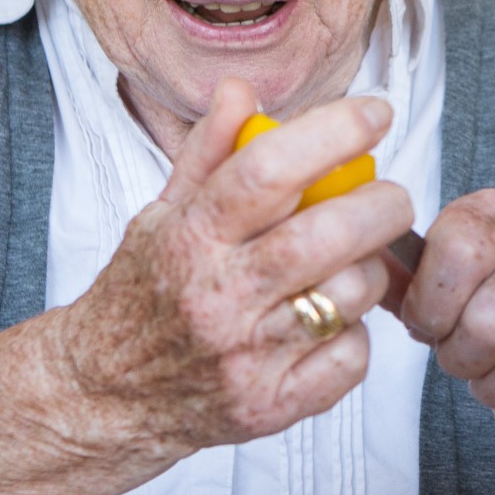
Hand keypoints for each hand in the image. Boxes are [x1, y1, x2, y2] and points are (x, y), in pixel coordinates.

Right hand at [52, 79, 415, 461]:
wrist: (103, 394)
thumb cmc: (141, 297)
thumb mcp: (161, 215)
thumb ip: (208, 153)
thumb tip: (241, 91)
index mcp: (189, 236)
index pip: (269, 169)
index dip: (334, 132)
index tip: (373, 115)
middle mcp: (216, 294)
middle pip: (324, 236)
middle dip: (379, 205)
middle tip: (391, 195)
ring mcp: (245, 355)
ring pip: (348, 296)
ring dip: (371, 269)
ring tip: (355, 260)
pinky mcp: (269, 404)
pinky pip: (350, 358)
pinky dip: (357, 334)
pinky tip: (333, 320)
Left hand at [400, 189, 494, 448]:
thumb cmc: (479, 301)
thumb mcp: (433, 277)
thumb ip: (395, 278)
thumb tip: (359, 276)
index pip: (458, 255)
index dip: (430, 308)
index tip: (426, 324)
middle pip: (493, 323)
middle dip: (462, 360)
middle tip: (460, 360)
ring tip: (490, 381)